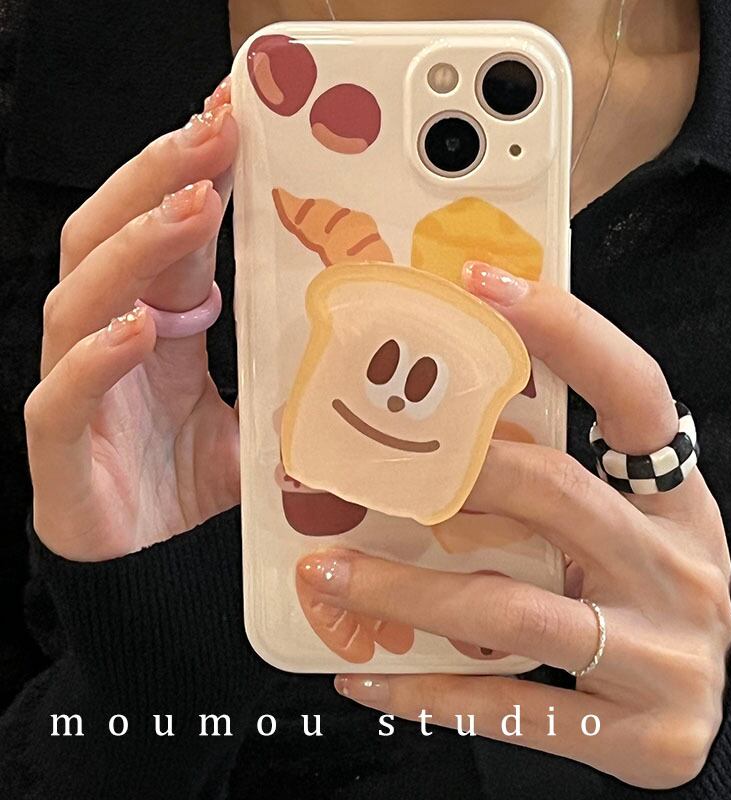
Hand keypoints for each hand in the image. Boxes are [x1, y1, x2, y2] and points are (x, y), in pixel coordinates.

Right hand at [24, 78, 239, 561]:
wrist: (157, 573)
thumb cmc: (197, 488)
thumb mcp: (258, 419)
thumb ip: (287, 376)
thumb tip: (357, 341)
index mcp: (160, 329)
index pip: (167, 239)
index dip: (193, 178)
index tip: (235, 125)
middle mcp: (112, 344)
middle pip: (112, 239)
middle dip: (158, 179)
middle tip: (214, 134)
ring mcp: (80, 391)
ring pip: (79, 297)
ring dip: (135, 247)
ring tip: (190, 206)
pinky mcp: (60, 450)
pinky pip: (63, 396)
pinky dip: (96, 359)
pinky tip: (134, 328)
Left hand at [295, 262, 730, 789]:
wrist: (724, 717)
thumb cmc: (645, 594)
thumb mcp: (623, 524)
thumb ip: (550, 481)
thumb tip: (434, 426)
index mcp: (673, 495)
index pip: (630, 389)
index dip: (564, 330)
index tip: (479, 283)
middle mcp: (677, 563)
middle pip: (552, 494)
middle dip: (450, 473)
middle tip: (363, 463)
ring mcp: (665, 653)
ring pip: (513, 609)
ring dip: (406, 590)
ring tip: (326, 574)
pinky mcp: (643, 736)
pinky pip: (512, 705)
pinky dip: (429, 690)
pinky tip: (364, 677)